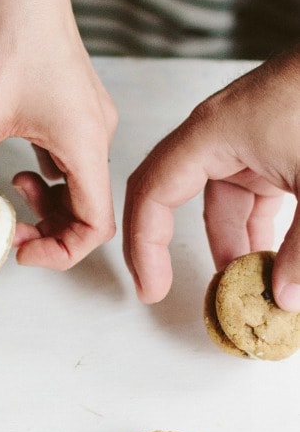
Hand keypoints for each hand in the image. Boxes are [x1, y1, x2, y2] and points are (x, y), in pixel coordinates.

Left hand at [0, 0, 116, 269]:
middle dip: (49, 230)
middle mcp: (98, 135)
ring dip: (47, 203)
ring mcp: (90, 121)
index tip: (20, 248)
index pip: (96, 226)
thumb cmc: (7, 37)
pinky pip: (71, 160)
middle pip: (89, 209)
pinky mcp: (76, 108)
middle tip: (8, 230)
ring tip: (7, 194)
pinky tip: (15, 169)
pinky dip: (47, 178)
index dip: (62, 251)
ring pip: (79, 186)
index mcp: (86, 144)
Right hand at [123, 48, 299, 306]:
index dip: (145, 246)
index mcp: (210, 134)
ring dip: (238, 245)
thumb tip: (288, 297)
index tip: (152, 286)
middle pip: (184, 201)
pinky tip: (278, 257)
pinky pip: (255, 195)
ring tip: (251, 286)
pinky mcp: (276, 145)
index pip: (152, 194)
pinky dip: (262, 228)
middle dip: (191, 251)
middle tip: (195, 294)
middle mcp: (220, 135)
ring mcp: (249, 139)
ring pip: (226, 204)